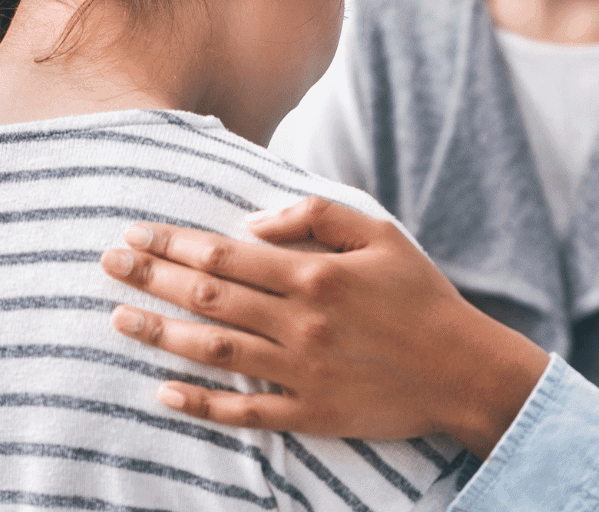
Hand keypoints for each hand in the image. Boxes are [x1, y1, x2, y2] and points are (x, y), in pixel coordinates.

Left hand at [100, 196, 548, 457]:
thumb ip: (318, 215)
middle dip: (151, 278)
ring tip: (117, 320)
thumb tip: (256, 223)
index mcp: (315, 275)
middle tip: (109, 264)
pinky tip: (163, 391)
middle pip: (208, 299)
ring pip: (214, 351)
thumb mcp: (381, 233)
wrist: (460, 368)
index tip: (137, 233)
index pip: (227, 256)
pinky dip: (199, 402)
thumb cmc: (421, 293)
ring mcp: (300, 372)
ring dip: (160, 334)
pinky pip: (242, 411)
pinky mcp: (308, 413)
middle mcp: (299, 323)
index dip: (175, 244)